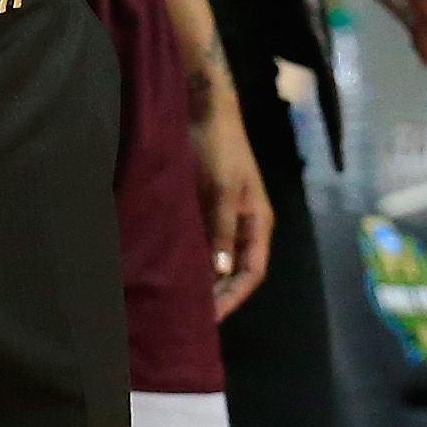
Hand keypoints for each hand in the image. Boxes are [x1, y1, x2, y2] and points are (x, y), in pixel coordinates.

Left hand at [191, 70, 271, 317]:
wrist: (203, 108)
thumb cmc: (220, 146)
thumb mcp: (222, 189)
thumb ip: (221, 230)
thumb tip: (220, 273)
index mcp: (258, 223)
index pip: (252, 273)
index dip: (233, 297)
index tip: (210, 318)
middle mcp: (242, 226)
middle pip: (234, 272)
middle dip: (216, 296)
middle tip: (188, 317)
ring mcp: (222, 218)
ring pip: (215, 261)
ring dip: (200, 280)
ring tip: (177, 302)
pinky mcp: (203, 209)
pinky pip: (199, 244)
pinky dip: (188, 260)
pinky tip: (169, 272)